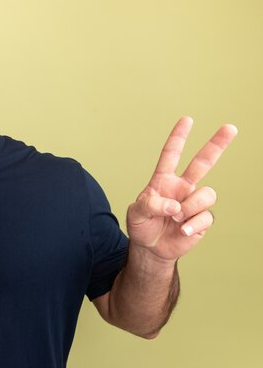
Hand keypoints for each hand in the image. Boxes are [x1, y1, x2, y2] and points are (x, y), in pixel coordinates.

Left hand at [127, 117, 237, 262]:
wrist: (151, 248)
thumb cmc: (142, 225)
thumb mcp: (136, 213)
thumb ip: (150, 205)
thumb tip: (175, 205)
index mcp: (164, 180)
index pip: (171, 155)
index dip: (178, 137)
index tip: (187, 120)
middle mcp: (182, 187)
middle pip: (202, 163)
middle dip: (217, 145)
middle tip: (231, 127)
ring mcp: (194, 202)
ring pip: (207, 193)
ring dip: (190, 207)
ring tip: (176, 218)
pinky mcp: (202, 219)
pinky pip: (205, 217)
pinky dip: (192, 225)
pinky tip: (182, 231)